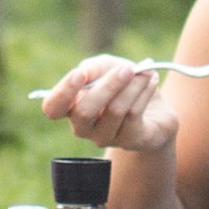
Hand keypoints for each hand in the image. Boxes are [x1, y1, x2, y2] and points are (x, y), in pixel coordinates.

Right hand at [39, 55, 179, 156]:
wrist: (155, 104)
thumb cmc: (122, 83)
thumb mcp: (107, 67)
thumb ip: (93, 67)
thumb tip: (83, 73)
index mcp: (71, 107)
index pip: (53, 108)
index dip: (63, 93)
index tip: (80, 74)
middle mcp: (84, 127)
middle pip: (85, 112)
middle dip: (108, 86)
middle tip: (127, 69)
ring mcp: (106, 137)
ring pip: (114, 111)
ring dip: (133, 86)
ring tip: (145, 72)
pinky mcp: (130, 141)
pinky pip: (134, 115)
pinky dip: (144, 92)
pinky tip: (151, 82)